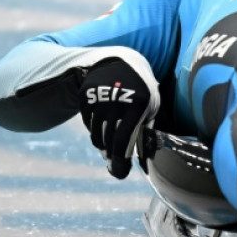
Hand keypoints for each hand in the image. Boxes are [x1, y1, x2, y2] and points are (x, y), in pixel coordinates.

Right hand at [79, 59, 155, 178]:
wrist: (119, 62)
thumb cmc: (141, 90)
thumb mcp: (150, 106)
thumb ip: (147, 131)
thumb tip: (145, 162)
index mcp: (137, 103)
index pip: (124, 140)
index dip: (121, 160)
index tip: (120, 174)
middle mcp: (116, 100)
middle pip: (109, 140)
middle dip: (112, 158)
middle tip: (115, 168)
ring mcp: (98, 98)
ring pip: (96, 135)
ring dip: (103, 146)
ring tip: (109, 149)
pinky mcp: (85, 97)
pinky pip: (88, 125)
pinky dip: (95, 132)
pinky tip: (102, 130)